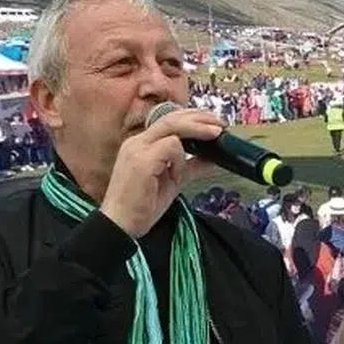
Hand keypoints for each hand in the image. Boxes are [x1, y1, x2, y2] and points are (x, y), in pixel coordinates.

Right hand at [99, 108, 222, 237]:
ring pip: (172, 126)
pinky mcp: (141, 161)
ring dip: (196, 132)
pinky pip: (170, 147)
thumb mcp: (174, 181)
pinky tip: (177, 176)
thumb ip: (191, 167)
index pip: (169, 120)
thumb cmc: (143, 205)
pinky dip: (181, 160)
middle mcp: (137, 142)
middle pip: (171, 118)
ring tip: (214, 137)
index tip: (213, 122)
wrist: (121, 225)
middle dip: (200, 118)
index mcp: (142, 145)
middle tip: (221, 125)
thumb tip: (213, 159)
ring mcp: (137, 150)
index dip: (192, 117)